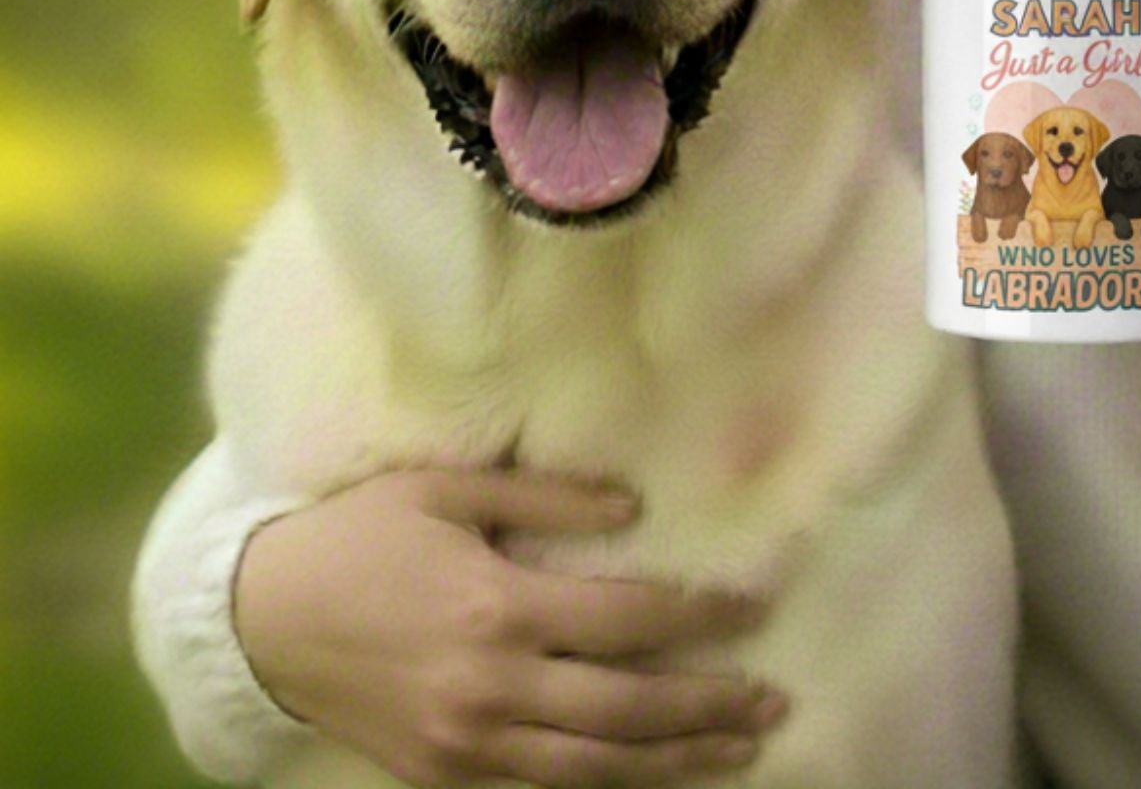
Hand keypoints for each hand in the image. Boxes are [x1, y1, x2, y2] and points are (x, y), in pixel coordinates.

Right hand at [235, 467, 787, 786]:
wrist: (260, 619)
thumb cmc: (360, 535)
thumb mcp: (448, 488)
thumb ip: (546, 495)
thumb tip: (633, 509)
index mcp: (499, 605)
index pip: (628, 620)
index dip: (701, 617)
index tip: (756, 608)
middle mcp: (492, 686)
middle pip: (626, 710)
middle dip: (708, 708)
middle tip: (773, 700)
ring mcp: (468, 743)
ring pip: (595, 768)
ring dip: (675, 761)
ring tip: (741, 748)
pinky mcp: (445, 776)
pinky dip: (607, 785)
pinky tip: (654, 775)